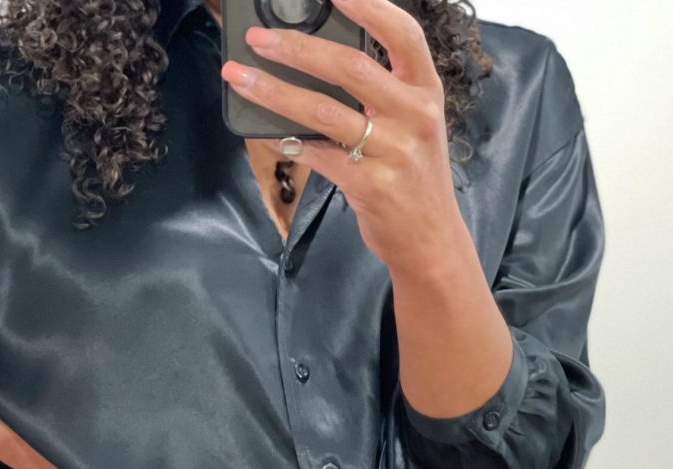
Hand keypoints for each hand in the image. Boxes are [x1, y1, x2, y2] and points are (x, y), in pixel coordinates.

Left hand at [220, 0, 466, 276]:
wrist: (431, 240)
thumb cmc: (414, 176)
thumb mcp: (414, 125)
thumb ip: (382, 91)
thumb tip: (317, 59)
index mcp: (426, 92)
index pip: (404, 34)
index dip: (368, 7)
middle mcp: (415, 116)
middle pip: (350, 67)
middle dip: (297, 48)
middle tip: (259, 38)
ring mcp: (394, 152)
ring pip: (323, 110)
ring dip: (274, 90)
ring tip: (240, 76)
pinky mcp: (370, 185)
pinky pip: (317, 154)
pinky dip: (287, 141)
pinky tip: (266, 132)